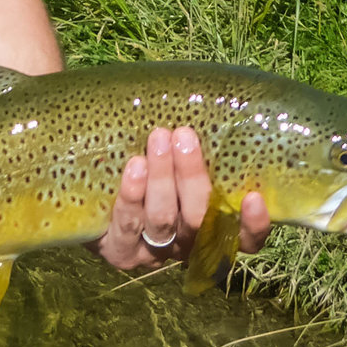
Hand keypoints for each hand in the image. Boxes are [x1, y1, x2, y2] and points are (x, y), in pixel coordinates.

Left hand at [90, 125, 271, 271]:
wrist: (93, 169)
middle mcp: (187, 245)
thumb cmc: (156, 154)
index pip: (246, 240)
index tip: (253, 196)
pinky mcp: (119, 251)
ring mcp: (152, 252)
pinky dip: (133, 195)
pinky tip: (135, 166)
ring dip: (162, 179)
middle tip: (185, 136)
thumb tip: (231, 94)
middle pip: (198, 222)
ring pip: (163, 221)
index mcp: (214, 228)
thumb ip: (208, 138)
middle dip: (193, 178)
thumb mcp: (185, 150)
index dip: (253, 225)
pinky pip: (127, 227)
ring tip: (158, 138)